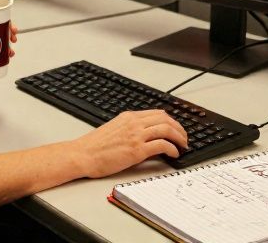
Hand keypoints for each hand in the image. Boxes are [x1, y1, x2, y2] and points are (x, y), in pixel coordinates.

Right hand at [70, 109, 187, 177]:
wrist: (83, 155)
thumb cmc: (94, 146)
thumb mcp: (114, 129)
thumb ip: (130, 129)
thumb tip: (145, 136)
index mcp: (128, 117)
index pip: (157, 113)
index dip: (171, 121)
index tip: (177, 128)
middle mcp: (134, 123)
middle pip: (165, 119)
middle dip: (179, 128)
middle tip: (184, 138)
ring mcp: (136, 136)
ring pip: (166, 129)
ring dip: (179, 138)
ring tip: (183, 146)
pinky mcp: (137, 150)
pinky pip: (162, 145)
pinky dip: (172, 149)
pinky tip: (174, 154)